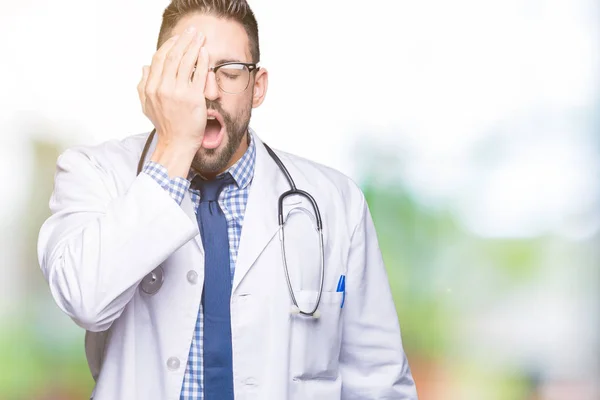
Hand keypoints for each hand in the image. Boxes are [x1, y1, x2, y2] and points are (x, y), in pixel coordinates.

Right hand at [137, 26, 209, 175]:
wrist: (176, 143)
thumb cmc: (165, 125)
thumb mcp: (147, 105)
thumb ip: (143, 85)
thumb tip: (145, 67)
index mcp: (151, 88)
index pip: (159, 59)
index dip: (169, 46)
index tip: (178, 38)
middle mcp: (162, 88)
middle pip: (173, 57)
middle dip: (183, 41)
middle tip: (192, 32)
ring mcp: (178, 93)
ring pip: (185, 62)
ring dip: (194, 46)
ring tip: (200, 37)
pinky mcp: (193, 99)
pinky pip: (198, 75)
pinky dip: (202, 62)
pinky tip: (205, 53)